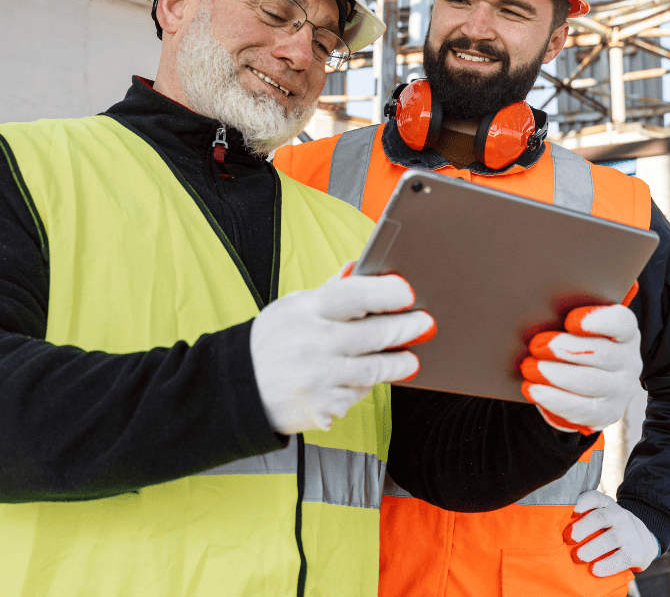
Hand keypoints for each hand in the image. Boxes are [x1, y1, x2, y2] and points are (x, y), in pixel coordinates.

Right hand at [250, 270, 435, 433]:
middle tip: (426, 324)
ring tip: (410, 360)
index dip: (385, 293)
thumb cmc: (272, 342)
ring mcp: (318, 379)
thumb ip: (330, 292)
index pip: (354, 296)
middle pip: (373, 335)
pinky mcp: (322, 408)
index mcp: (307, 311)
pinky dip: (363, 387)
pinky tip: (359, 379)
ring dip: (397, 364)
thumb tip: (358, 268)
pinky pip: (357, 395)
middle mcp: (313, 344)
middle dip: (406, 329)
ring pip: (373, 371)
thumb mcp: (293, 307)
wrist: (236, 390)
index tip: (407, 292)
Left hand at [520, 304, 640, 434]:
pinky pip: (582, 410)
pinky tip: (533, 389)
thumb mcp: (578, 329)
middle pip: (601, 353)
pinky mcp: (608, 414)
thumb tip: (539, 315)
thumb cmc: (577, 344)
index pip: (621, 322)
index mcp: (626, 332)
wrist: (586, 381)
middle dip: (565, 349)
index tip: (570, 320)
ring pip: (590, 383)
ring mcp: (621, 390)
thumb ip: (567, 320)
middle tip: (535, 346)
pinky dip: (553, 400)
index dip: (598, 320)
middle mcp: (629, 361)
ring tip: (529, 368)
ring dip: (555, 375)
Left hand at [570, 490, 659, 575]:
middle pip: (600, 517)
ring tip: (578, 557)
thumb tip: (554, 531)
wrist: (644, 541)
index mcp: (607, 505)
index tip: (570, 511)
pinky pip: (622, 558)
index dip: (581, 502)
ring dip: (593, 548)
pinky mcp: (637, 552)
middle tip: (568, 538)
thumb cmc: (611, 529)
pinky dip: (607, 565)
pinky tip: (595, 570)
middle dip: (583, 527)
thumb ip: (585, 519)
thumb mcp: (602, 517)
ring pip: (611, 538)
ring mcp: (629, 533)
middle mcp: (619, 515)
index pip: (594, 498)